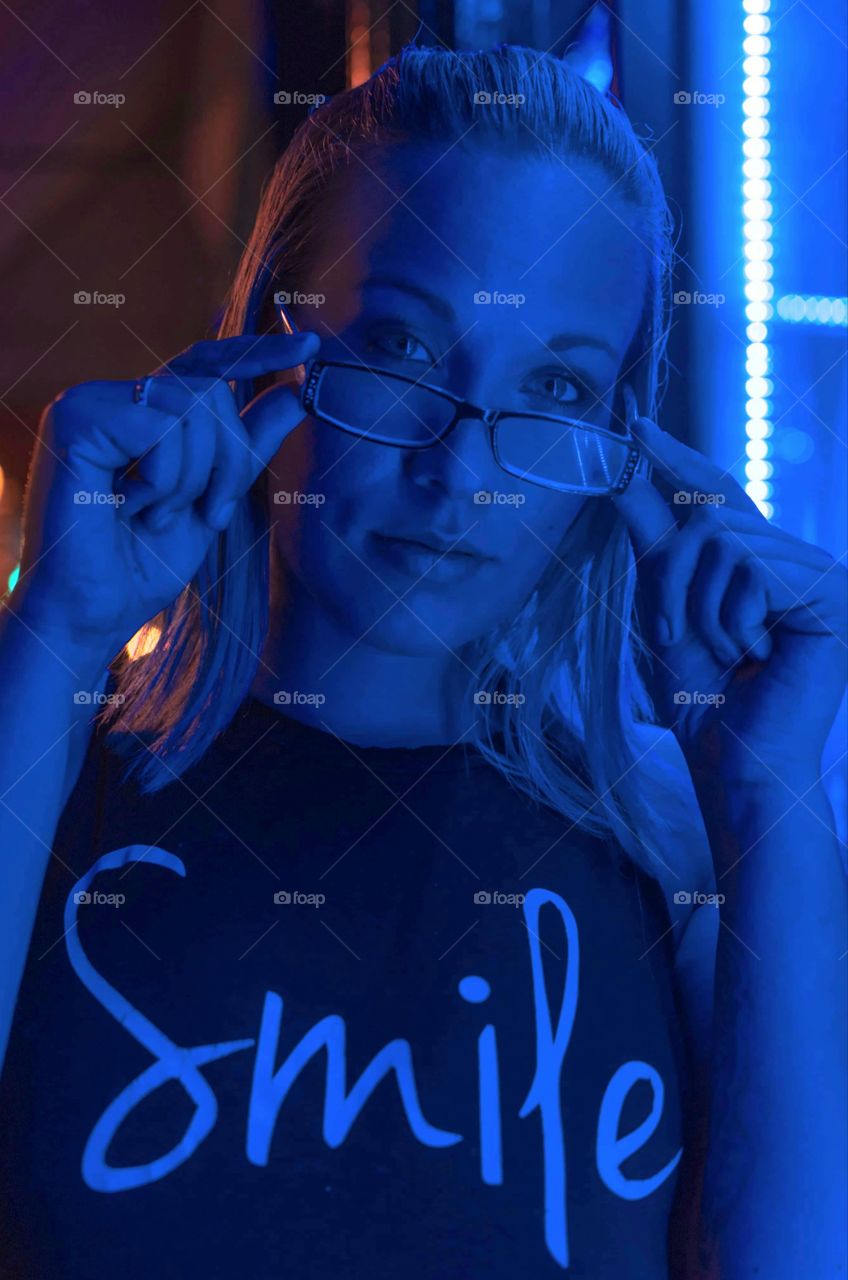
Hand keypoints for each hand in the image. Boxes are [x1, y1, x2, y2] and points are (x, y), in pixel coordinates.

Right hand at [13, 332, 319, 667]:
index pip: (207, 364)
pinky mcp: (75, 418)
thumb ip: (250, 443)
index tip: (309, 347)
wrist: (95, 612)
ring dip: (194, 479)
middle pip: (212, 390)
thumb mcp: (214, 497)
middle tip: (205, 513)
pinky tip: (129, 506)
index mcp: (144, 412)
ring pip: (193, 407)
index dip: (257, 353)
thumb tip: (298, 391)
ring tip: (156, 514)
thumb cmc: (143, 563)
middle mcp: (116, 397)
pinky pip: (162, 429)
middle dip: (229, 461)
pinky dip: (164, 480)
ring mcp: (90, 401)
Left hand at [612, 413, 846, 784]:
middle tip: (684, 639)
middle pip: (707, 519)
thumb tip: (625, 476)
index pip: (712, 495)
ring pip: (723, 542)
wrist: (731, 757)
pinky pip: (750, 569)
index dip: (675, 458)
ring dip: (701, 609)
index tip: (635, 423)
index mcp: (756, 559)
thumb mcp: (662, 606)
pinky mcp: (831, 589)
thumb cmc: (699, 693)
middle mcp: (791, 555)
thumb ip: (652, 539)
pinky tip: (757, 657)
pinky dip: (732, 620)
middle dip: (674, 583)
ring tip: (728, 654)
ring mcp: (817, 569)